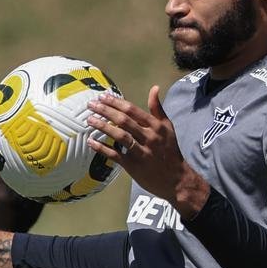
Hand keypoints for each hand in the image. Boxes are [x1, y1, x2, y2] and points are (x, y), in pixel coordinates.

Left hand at [87, 85, 210, 217]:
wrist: (176, 179)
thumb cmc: (170, 151)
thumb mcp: (168, 128)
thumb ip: (158, 108)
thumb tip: (154, 88)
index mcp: (156, 126)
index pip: (132, 110)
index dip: (116, 102)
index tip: (103, 96)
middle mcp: (149, 137)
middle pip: (124, 120)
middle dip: (105, 111)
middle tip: (91, 105)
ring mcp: (141, 152)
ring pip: (120, 136)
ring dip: (103, 127)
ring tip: (90, 120)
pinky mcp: (134, 166)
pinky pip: (115, 155)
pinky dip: (102, 148)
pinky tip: (91, 142)